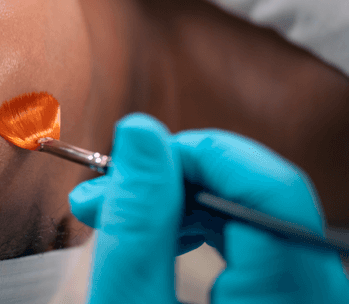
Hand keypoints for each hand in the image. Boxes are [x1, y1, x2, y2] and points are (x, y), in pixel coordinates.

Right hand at [69, 113, 348, 302]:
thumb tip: (141, 135)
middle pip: (263, 198)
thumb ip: (136, 224)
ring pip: (255, 215)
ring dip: (182, 202)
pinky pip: (252, 242)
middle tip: (107, 189)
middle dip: (178, 180)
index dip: (199, 154)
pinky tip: (159, 233)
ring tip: (117, 211)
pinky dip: (199, 228)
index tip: (134, 154)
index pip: (270, 191)